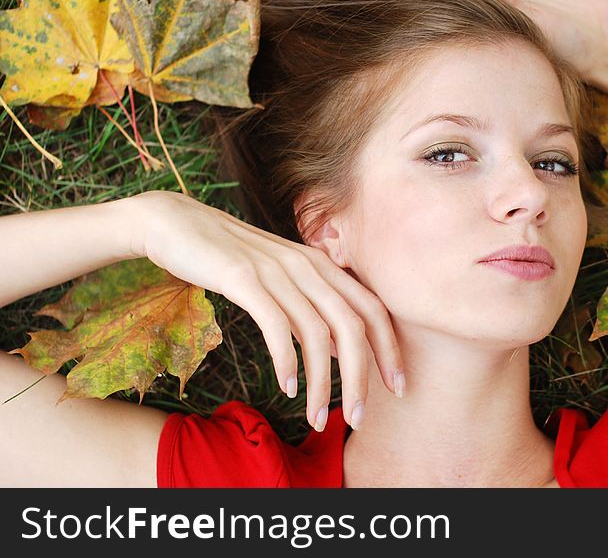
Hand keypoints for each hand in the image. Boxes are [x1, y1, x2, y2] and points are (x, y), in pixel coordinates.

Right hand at [129, 190, 403, 431]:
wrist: (176, 222)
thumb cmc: (230, 258)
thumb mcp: (282, 281)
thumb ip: (313, 309)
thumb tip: (342, 348)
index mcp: (321, 266)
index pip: (371, 309)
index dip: (390, 349)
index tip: (397, 385)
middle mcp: (307, 266)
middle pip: (353, 325)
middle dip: (363, 376)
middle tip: (362, 417)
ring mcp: (277, 270)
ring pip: (318, 333)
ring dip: (323, 382)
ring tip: (317, 418)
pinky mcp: (242, 277)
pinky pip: (276, 325)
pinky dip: (286, 360)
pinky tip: (287, 388)